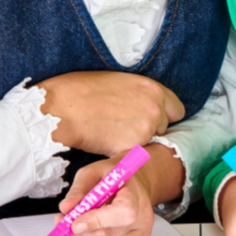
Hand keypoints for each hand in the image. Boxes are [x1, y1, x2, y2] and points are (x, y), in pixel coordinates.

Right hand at [37, 71, 184, 155]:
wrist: (59, 108)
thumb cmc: (80, 90)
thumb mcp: (118, 81)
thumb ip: (139, 93)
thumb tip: (144, 102)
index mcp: (152, 88)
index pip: (176, 109)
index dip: (163, 114)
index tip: (151, 118)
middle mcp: (154, 109)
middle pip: (163, 127)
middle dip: (148, 128)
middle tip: (124, 125)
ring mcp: (144, 130)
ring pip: (148, 142)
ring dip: (136, 141)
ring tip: (112, 131)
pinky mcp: (131, 148)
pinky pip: (133, 155)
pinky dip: (123, 152)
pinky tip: (107, 142)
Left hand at [57, 144, 184, 235]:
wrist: (134, 185)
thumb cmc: (115, 178)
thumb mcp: (94, 172)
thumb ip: (79, 189)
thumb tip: (66, 208)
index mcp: (135, 195)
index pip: (121, 213)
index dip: (96, 221)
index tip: (74, 223)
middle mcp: (142, 219)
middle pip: (108, 235)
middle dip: (81, 232)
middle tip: (63, 223)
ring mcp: (140, 235)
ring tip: (81, 224)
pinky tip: (92, 231)